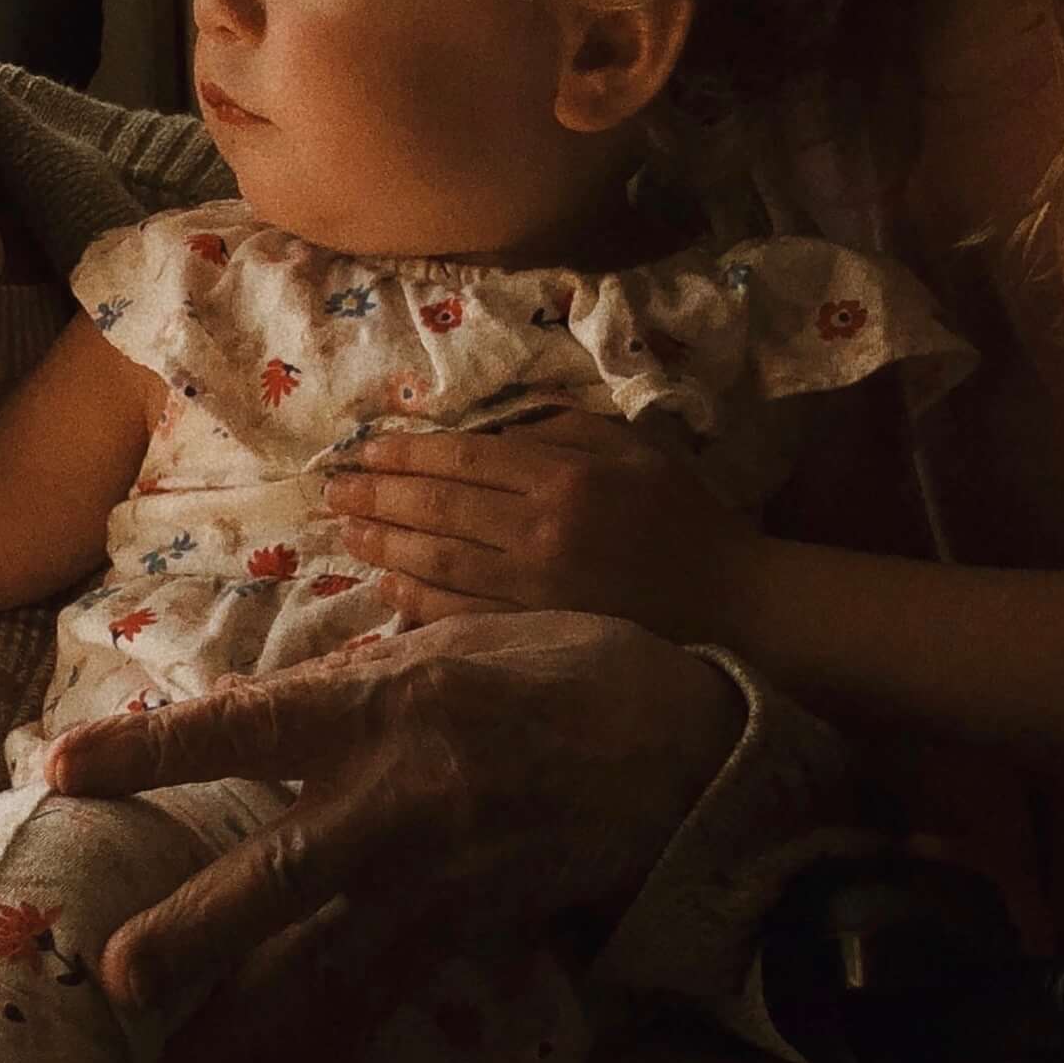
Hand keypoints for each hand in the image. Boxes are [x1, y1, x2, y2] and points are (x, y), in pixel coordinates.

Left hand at [43, 610, 745, 1062]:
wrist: (690, 740)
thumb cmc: (563, 667)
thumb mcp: (449, 637)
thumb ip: (348, 678)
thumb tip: (255, 701)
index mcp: (381, 703)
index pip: (245, 724)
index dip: (154, 748)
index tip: (63, 770)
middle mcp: (403, 798)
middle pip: (283, 875)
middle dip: (200, 934)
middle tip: (115, 986)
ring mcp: (439, 879)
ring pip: (325, 970)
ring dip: (242, 1043)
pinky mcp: (472, 936)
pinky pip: (380, 1011)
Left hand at [322, 409, 742, 637]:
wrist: (730, 602)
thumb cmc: (682, 516)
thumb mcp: (634, 448)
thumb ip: (563, 432)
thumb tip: (491, 436)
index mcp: (566, 479)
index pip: (465, 460)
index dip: (408, 454)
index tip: (365, 450)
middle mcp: (542, 533)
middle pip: (440, 510)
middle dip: (380, 498)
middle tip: (333, 490)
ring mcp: (537, 589)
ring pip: (440, 563)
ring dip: (386, 546)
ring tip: (348, 531)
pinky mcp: (539, 630)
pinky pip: (462, 613)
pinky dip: (418, 598)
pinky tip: (388, 584)